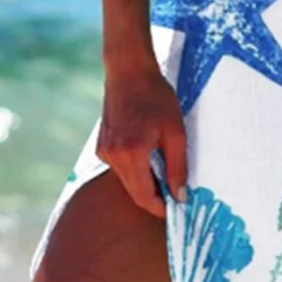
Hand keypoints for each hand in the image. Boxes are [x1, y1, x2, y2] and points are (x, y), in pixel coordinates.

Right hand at [95, 57, 187, 218]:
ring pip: (128, 180)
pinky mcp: (102, 145)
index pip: (144, 196)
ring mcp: (104, 151)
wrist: (129, 70)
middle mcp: (112, 156)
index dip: (161, 208)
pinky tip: (150, 150)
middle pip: (134, 191)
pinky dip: (136, 167)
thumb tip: (180, 196)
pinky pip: (121, 166)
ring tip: (166, 165)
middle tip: (177, 192)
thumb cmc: (156, 97)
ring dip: (146, 180)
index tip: (177, 210)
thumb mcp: (175, 131)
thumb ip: (178, 166)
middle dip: (155, 196)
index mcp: (131, 154)